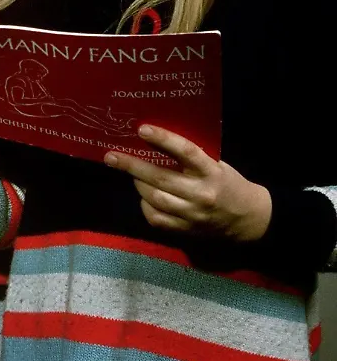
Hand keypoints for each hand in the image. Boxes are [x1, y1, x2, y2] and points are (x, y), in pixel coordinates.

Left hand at [104, 124, 270, 240]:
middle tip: (111, 156)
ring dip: (138, 184)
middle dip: (132, 166)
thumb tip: (154, 140)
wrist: (249, 219)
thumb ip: (191, 156)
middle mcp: (202, 194)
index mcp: (212, 172)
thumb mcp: (216, 164)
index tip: (141, 129)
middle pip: (161, 178)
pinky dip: (145, 205)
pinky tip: (144, 196)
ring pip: (155, 198)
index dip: (163, 139)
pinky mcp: (186, 230)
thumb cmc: (227, 183)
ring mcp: (193, 215)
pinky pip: (156, 218)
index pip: (186, 152)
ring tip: (131, 174)